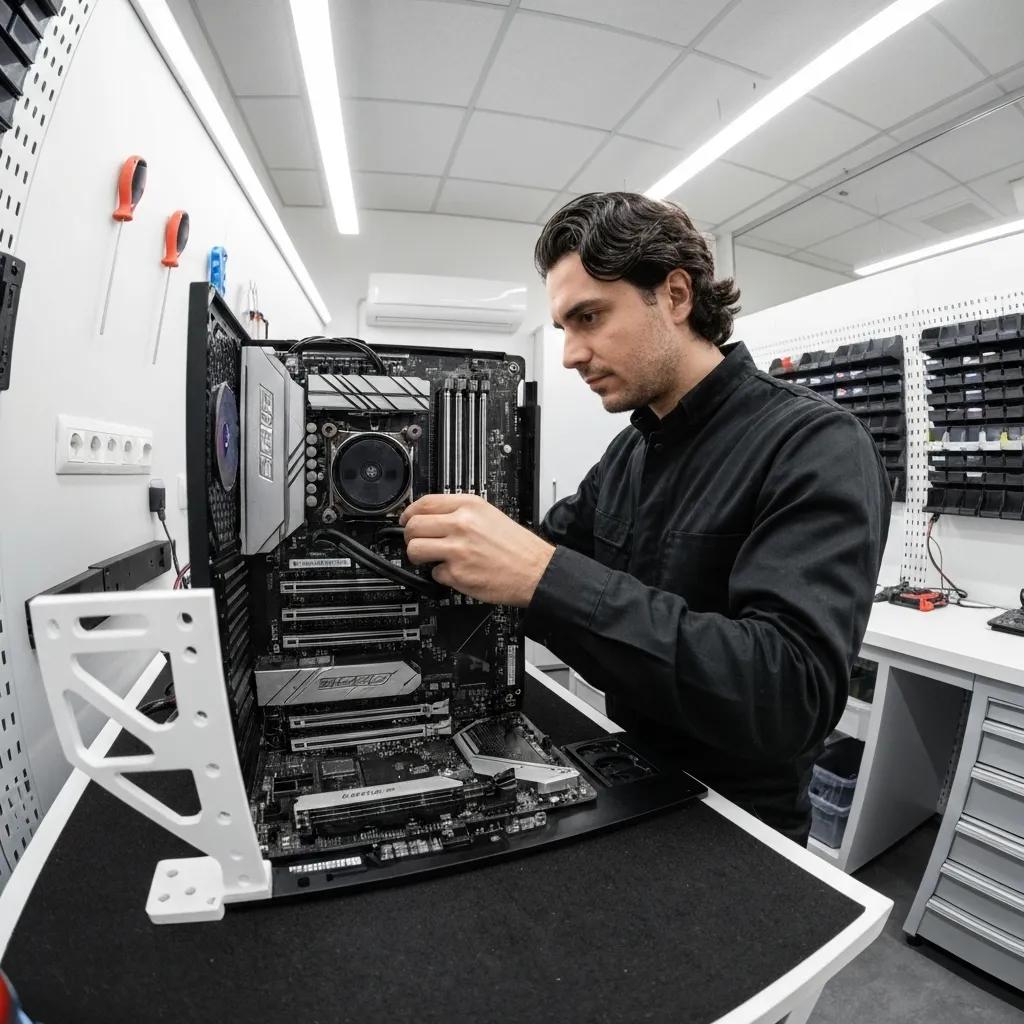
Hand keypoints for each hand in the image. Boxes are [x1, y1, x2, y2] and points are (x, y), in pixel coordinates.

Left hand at [399, 494, 554, 605]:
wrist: (536, 571)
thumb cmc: (517, 546)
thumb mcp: (489, 515)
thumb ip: (460, 512)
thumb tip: (431, 517)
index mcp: (469, 506)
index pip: (425, 503)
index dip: (409, 513)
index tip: (405, 520)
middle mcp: (461, 524)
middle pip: (413, 526)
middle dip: (410, 537)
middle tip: (418, 542)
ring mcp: (457, 549)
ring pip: (414, 549)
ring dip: (418, 557)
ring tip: (431, 559)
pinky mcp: (457, 573)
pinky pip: (434, 573)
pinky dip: (442, 575)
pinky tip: (457, 572)